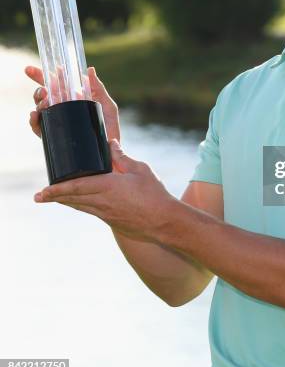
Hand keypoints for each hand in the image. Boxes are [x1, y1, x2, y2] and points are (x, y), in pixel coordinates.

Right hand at [25, 65, 120, 141]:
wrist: (108, 151)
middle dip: (39, 89)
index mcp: (72, 98)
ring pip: (39, 107)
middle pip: (43, 94)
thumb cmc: (110, 128)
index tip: (29, 70)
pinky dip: (34, 120)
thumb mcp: (107, 106)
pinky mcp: (54, 134)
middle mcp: (62, 108)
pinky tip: (35, 115)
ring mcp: (57, 120)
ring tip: (46, 102)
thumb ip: (99, 88)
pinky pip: (38, 126)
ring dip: (38, 102)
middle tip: (44, 91)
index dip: (41, 75)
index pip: (54, 84)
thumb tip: (89, 69)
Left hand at [34, 140, 175, 242]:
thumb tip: (111, 144)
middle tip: (39, 196)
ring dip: (65, 201)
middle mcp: (102, 202)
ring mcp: (106, 214)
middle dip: (54, 197)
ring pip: (80, 206)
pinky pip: (91, 211)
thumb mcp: (140, 170)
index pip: (76, 187)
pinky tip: (80, 203)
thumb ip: (123, 158)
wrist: (163, 222)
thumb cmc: (154, 194)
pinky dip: (81, 205)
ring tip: (53, 198)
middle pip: (72, 199)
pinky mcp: (111, 221)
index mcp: (108, 187)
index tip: (42, 191)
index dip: (57, 189)